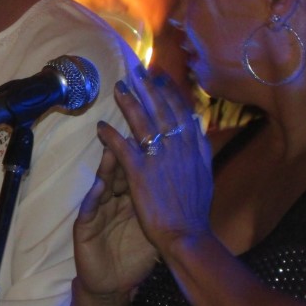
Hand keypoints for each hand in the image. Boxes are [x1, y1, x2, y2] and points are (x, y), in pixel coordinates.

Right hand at [72, 144, 158, 298]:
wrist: (113, 282)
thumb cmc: (134, 253)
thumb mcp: (152, 225)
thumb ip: (163, 202)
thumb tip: (188, 180)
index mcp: (128, 197)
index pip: (136, 169)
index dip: (144, 152)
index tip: (157, 136)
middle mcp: (111, 199)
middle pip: (117, 171)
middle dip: (123, 150)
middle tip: (132, 133)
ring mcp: (97, 211)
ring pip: (101, 184)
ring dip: (105, 167)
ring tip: (109, 150)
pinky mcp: (84, 228)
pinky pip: (89, 209)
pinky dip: (94, 197)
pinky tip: (99, 186)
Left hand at [98, 70, 214, 255]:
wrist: (187, 236)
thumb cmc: (194, 210)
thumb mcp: (205, 174)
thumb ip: (199, 148)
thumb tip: (195, 124)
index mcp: (195, 149)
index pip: (182, 112)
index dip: (170, 92)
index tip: (160, 76)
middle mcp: (179, 149)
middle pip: (162, 110)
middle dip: (149, 88)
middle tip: (137, 70)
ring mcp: (160, 160)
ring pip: (143, 123)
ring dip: (129, 103)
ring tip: (118, 88)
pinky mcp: (141, 174)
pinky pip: (123, 148)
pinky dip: (111, 136)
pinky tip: (100, 127)